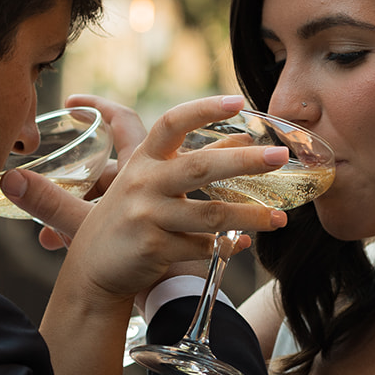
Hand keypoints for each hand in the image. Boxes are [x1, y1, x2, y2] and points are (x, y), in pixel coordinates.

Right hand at [11, 93, 288, 307]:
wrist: (94, 272)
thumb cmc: (127, 220)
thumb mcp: (149, 184)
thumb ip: (190, 160)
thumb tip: (245, 141)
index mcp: (141, 161)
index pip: (172, 123)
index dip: (204, 109)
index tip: (238, 102)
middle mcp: (142, 184)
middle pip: (201, 167)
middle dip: (245, 162)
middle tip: (281, 157)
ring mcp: (147, 217)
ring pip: (211, 214)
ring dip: (251, 216)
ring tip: (280, 218)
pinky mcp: (155, 249)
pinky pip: (204, 247)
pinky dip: (228, 246)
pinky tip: (243, 243)